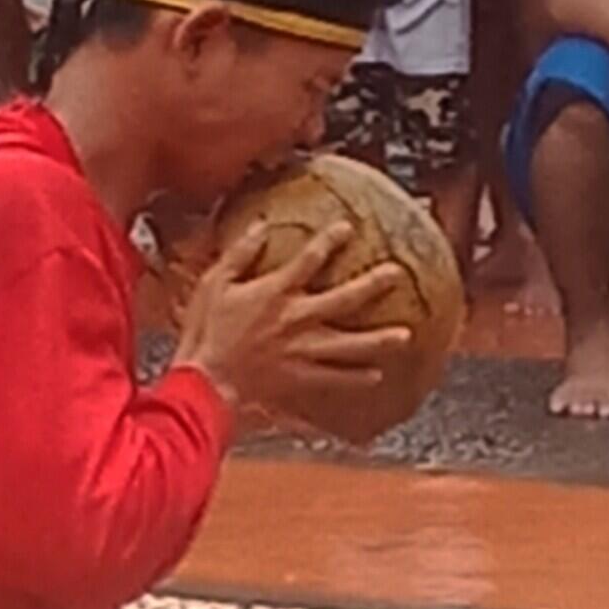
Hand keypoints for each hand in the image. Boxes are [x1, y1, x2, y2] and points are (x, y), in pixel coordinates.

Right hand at [175, 220, 411, 417]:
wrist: (205, 382)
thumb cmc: (204, 331)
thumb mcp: (214, 283)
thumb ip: (239, 254)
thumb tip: (262, 227)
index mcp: (276, 292)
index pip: (311, 259)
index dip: (331, 240)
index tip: (348, 228)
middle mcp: (297, 319)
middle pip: (345, 298)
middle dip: (373, 284)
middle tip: (396, 273)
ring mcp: (302, 351)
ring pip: (350, 344)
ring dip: (379, 340)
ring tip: (404, 335)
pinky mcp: (300, 377)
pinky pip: (335, 378)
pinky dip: (356, 378)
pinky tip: (376, 375)